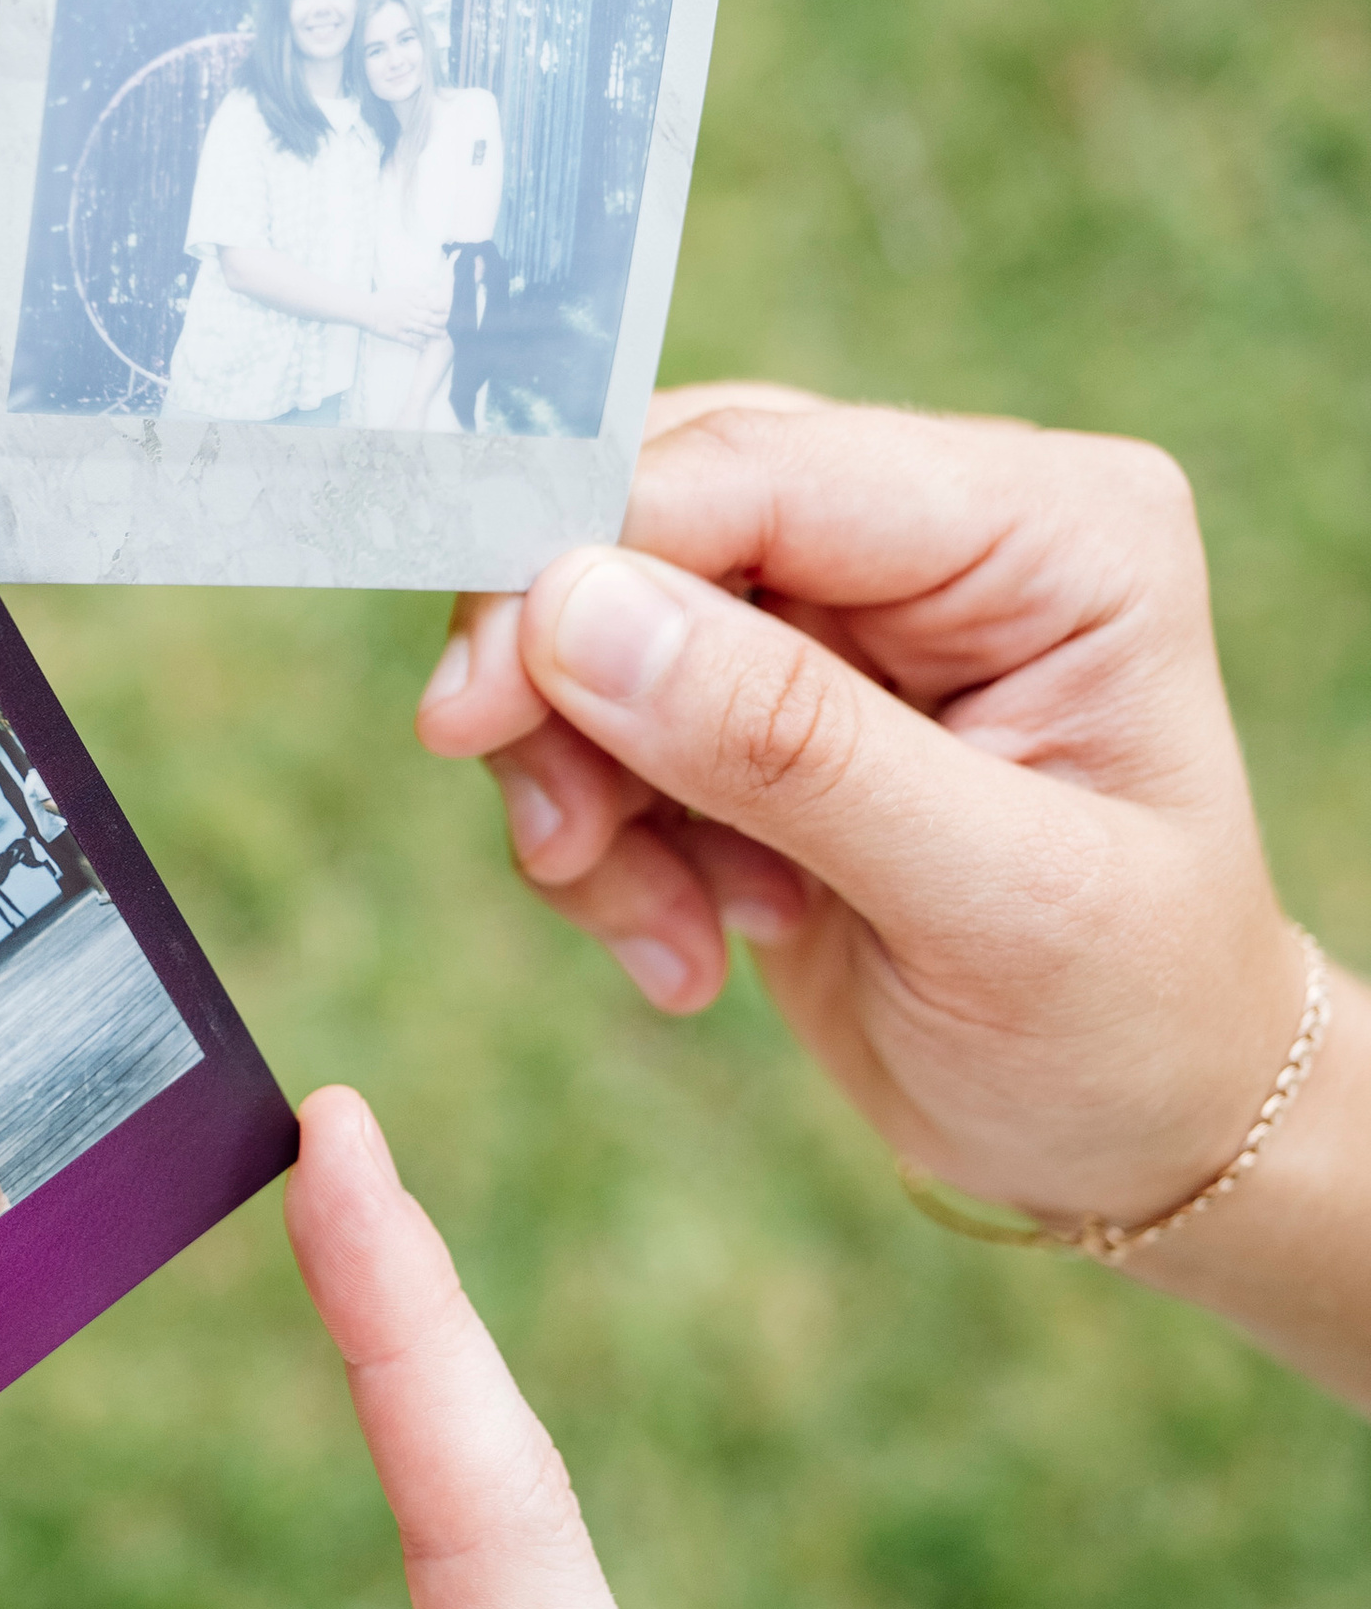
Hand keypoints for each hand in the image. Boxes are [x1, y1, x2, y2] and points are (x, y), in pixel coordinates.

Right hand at [365, 294, 449, 344]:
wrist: (365, 309)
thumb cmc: (382, 299)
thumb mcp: (399, 290)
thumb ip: (415, 291)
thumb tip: (429, 291)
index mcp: (409, 300)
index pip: (429, 303)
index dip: (441, 307)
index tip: (449, 309)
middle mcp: (408, 311)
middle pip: (428, 317)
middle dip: (441, 321)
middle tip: (451, 324)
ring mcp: (402, 323)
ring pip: (422, 329)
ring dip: (434, 333)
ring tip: (444, 336)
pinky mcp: (395, 334)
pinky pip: (409, 341)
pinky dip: (417, 345)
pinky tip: (425, 348)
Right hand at [415, 388, 1356, 1265]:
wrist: (1138, 1137)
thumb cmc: (1124, 1024)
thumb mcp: (989, 901)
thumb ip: (789, 744)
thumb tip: (574, 609)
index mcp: (1053, 530)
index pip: (761, 471)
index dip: (581, 560)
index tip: (469, 712)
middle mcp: (946, 533)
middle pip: (649, 513)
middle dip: (569, 686)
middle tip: (560, 842)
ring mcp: (851, 611)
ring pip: (596, 616)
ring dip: (585, 786)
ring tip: (668, 932)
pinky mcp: (771, 697)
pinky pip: (600, 713)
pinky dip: (606, 837)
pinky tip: (689, 942)